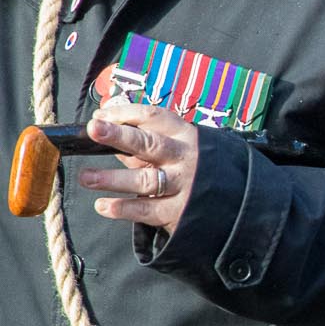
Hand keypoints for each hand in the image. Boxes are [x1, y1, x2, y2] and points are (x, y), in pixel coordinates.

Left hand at [78, 99, 197, 232]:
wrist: (237, 201)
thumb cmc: (197, 167)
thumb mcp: (176, 148)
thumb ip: (142, 140)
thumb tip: (105, 123)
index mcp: (183, 135)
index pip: (153, 117)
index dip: (124, 114)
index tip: (98, 116)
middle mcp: (183, 158)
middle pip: (149, 144)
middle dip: (120, 135)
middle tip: (94, 128)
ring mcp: (183, 185)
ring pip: (145, 180)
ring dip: (113, 179)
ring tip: (86, 177)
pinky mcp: (179, 211)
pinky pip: (147, 210)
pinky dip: (124, 208)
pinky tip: (103, 205)